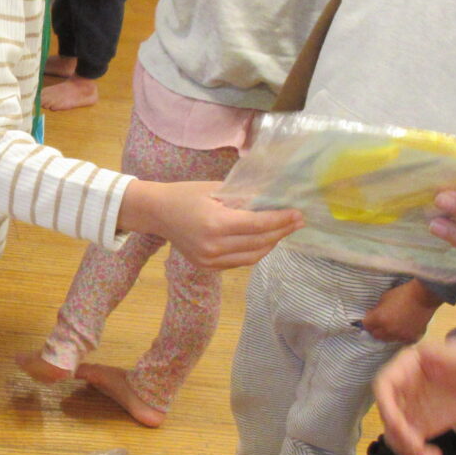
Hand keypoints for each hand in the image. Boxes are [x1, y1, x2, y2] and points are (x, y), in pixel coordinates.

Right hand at [122, 181, 303, 268]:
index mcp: (216, 223)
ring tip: (283, 231)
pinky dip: (255, 252)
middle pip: (259, 242)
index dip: (281, 220)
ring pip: (252, 257)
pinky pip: (239, 262)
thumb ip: (244, 197)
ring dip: (271, 244)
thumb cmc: (186, 194)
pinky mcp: (207, 266)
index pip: (258, 225)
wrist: (156, 212)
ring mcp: (210, 259)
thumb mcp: (216, 188)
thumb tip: (274, 200)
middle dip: (282, 232)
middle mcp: (214, 246)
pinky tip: (264, 240)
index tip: (298, 214)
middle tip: (298, 222)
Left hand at [361, 279, 442, 343]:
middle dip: (375, 329)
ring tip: (392, 325)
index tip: (370, 316)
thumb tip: (372, 315)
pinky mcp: (411, 338)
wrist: (424, 296)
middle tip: (379, 322)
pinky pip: (401, 340)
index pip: (366, 325)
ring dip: (387, 333)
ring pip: (388, 339)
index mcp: (379, 319)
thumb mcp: (384, 297)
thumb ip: (377, 309)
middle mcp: (388, 330)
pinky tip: (402, 328)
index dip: (367, 320)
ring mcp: (400, 336)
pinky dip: (399, 335)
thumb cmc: (402, 293)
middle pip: (376, 335)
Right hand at [372, 338, 455, 454]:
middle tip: (417, 447)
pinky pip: (408, 445)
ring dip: (407, 450)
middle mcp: (399, 391)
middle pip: (387, 415)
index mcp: (404, 368)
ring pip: (394, 434)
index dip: (385, 406)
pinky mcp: (415, 428)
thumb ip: (442, 354)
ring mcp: (406, 411)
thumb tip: (423, 351)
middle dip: (399, 434)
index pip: (384, 386)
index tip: (395, 424)